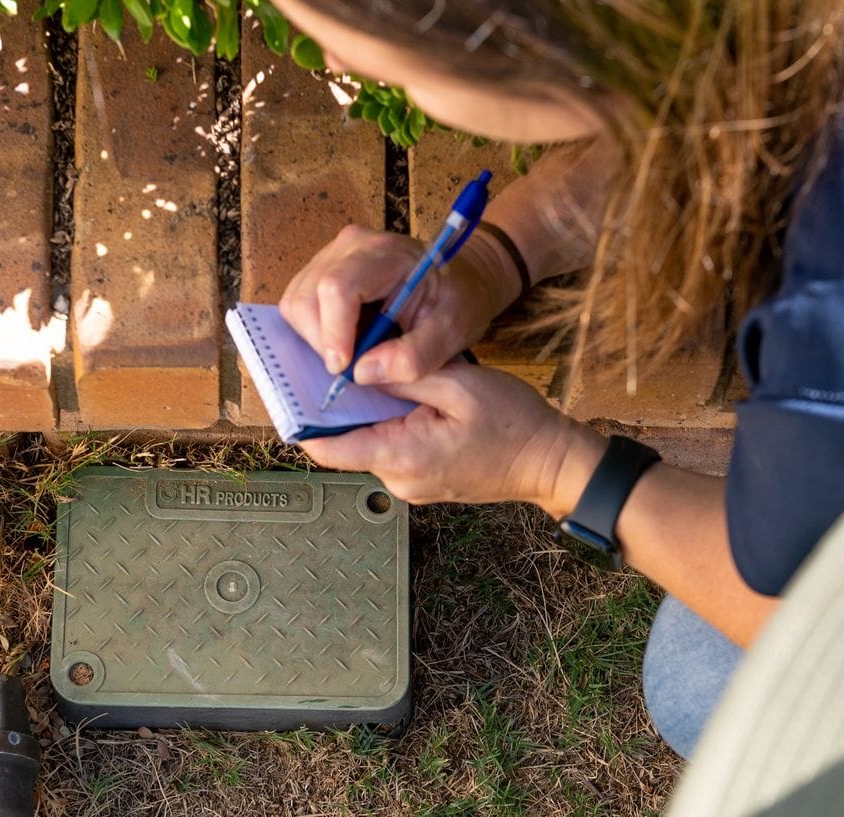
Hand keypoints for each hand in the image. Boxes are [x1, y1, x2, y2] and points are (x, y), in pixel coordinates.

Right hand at [280, 225, 519, 385]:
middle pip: (307, 298)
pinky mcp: (321, 269)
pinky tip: (348, 339)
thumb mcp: (451, 333)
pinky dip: (316, 331)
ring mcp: (331, 255)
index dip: (333, 333)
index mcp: (385, 254)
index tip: (343, 371)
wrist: (461, 277)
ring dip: (318, 338)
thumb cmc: (458, 300)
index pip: (337, 288)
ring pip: (297, 304)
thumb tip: (362, 373)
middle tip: (355, 367)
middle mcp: (350, 246)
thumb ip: (413, 357)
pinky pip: (300, 304)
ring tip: (356, 350)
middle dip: (323, 342)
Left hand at [300, 363, 605, 512]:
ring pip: (370, 441)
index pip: (327, 448)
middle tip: (338, 360)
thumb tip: (357, 366)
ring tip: (376, 371)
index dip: (302, 418)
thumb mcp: (459, 385)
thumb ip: (404, 374)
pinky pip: (393, 446)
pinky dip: (391, 421)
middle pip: (347, 440)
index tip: (291, 384)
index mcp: (401, 456)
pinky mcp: (423, 478)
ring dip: (371, 410)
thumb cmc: (515, 425)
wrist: (552, 463)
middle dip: (341, 404)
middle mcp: (397, 478)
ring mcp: (410, 483)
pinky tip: (405, 394)